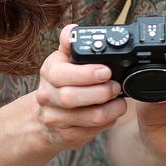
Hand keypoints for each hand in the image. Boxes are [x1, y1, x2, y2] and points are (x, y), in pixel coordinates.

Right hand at [34, 24, 127, 150]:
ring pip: (86, 118)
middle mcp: (47, 96)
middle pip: (72, 97)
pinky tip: (110, 114)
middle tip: (117, 87)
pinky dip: (106, 123)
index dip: (86, 74)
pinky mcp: (65, 136)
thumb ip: (71, 42)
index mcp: (49, 71)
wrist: (46, 115)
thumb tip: (72, 30)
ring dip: (109, 110)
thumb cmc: (63, 80)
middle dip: (101, 92)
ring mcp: (54, 118)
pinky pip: (90, 132)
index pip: (61, 73)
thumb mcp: (65, 58)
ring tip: (119, 102)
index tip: (107, 71)